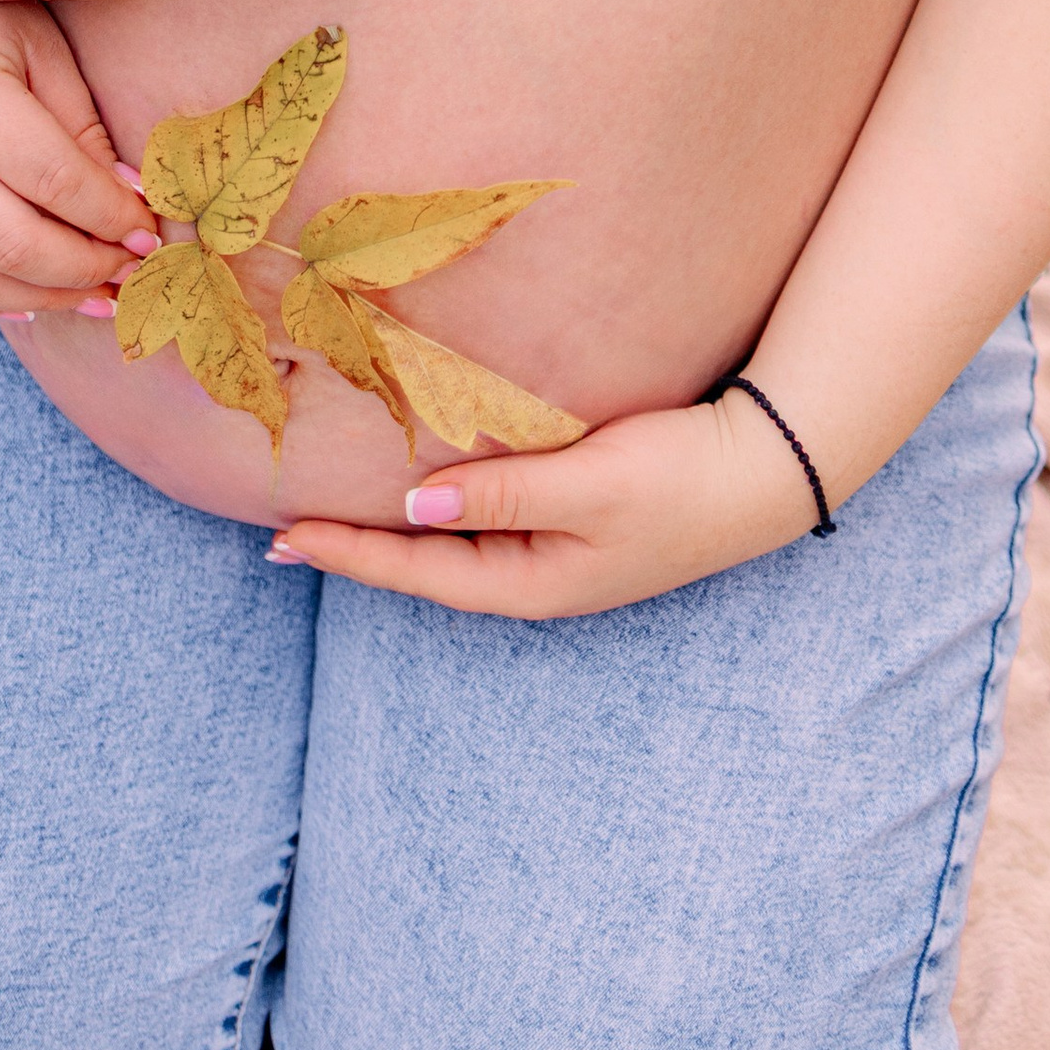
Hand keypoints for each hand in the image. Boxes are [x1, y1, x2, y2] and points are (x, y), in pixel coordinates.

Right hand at [0, 0, 159, 316]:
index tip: (150, 233)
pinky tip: (25, 297)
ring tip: (93, 293)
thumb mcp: (36, 45)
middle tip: (130, 270)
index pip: (55, 183)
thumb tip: (131, 204)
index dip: (112, 218)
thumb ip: (82, 127)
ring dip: (43, 298)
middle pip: (13, 246)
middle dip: (86, 269)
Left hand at [266, 386, 820, 614]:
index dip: (349, 553)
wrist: (766, 467)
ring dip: (393, 527)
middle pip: (425, 565)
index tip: (283, 537)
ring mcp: (554, 548)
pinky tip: (414, 482)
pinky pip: (484, 514)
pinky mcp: (571, 513)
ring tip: (331, 509)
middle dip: (357, 547)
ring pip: (451, 541)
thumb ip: (502, 495)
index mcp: (535, 582)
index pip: (418, 572)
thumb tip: (415, 508)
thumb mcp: (588, 485)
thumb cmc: (680, 480)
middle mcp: (536, 573)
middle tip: (283, 529)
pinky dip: (438, 502)